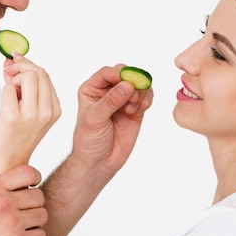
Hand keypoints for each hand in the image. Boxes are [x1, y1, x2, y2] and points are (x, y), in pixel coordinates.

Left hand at [0, 53, 60, 174]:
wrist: (8, 161)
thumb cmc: (16, 135)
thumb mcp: (29, 110)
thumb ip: (25, 85)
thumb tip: (13, 59)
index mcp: (54, 109)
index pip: (45, 75)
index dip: (28, 64)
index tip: (15, 62)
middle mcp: (47, 112)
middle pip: (38, 72)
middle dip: (20, 66)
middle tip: (8, 71)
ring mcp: (32, 115)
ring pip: (26, 77)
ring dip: (13, 79)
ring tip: (9, 92)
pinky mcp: (13, 117)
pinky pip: (8, 89)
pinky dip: (4, 91)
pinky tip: (5, 104)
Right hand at [0, 154, 46, 235]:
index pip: (29, 173)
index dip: (34, 178)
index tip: (32, 184)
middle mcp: (3, 203)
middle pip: (38, 196)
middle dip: (34, 201)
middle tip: (25, 207)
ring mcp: (12, 224)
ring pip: (42, 215)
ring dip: (36, 219)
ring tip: (26, 221)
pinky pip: (40, 234)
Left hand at [71, 64, 153, 178]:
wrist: (99, 162)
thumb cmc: (89, 140)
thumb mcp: (95, 119)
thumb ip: (110, 101)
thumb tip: (127, 85)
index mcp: (92, 89)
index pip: (107, 72)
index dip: (119, 74)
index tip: (128, 83)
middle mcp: (107, 91)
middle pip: (125, 74)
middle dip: (133, 82)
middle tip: (133, 97)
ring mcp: (122, 100)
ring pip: (138, 83)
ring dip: (140, 93)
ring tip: (132, 109)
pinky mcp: (135, 109)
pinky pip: (146, 96)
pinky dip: (147, 100)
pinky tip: (138, 111)